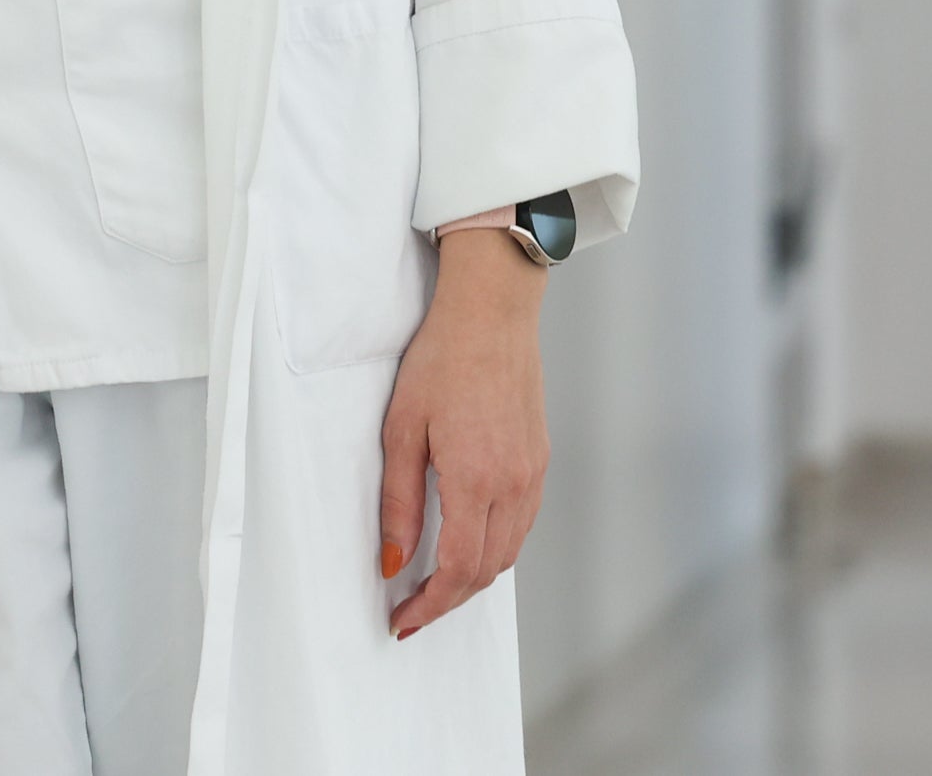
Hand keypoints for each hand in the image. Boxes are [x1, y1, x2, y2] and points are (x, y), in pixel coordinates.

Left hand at [379, 229, 550, 639]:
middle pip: (487, 571)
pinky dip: (496, 547)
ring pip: (509, 551)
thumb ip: (399, 503)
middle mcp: (513, 484)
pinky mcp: (539, 460)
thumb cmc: (443, 358)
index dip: (430, 605)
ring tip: (436, 583)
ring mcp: (532, 473)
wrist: (492, 312)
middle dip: (449, 599)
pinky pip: (522, 524)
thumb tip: (392, 561)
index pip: (458, 570)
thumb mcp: (402, 429)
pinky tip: (469, 541)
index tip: (403, 620)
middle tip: (413, 609)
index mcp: (476, 479)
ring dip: (474, 577)